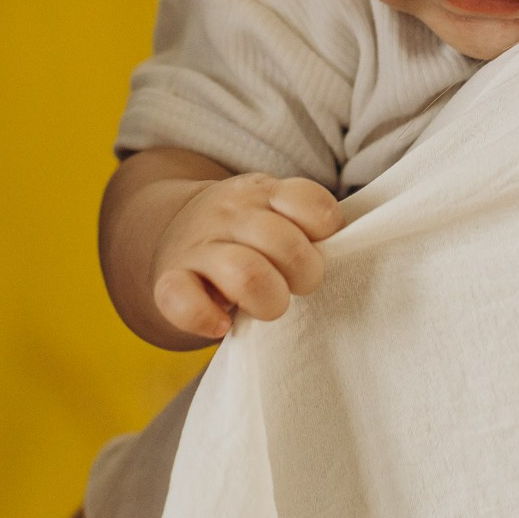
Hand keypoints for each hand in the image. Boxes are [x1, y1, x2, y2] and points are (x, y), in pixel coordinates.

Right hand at [150, 174, 345, 340]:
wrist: (175, 233)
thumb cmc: (247, 234)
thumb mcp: (276, 212)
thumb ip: (309, 226)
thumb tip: (349, 253)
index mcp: (265, 193)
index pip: (312, 204)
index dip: (327, 232)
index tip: (319, 246)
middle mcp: (231, 214)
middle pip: (283, 243)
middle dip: (305, 275)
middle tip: (299, 285)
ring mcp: (199, 247)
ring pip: (244, 273)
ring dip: (268, 299)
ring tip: (269, 304)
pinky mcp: (169, 281)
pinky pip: (182, 300)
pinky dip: (206, 317)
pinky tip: (221, 323)